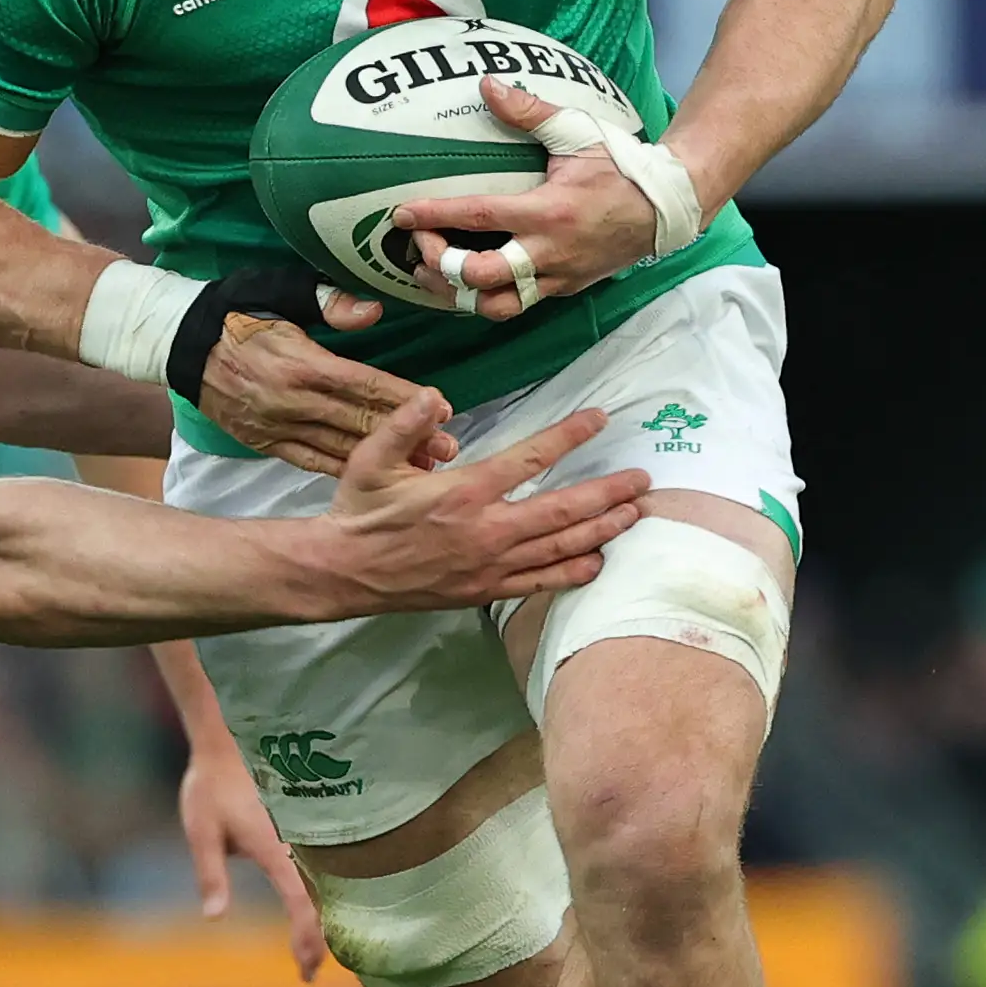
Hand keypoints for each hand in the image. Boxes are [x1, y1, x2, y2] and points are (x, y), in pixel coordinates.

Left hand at [178, 737, 323, 978]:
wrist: (226, 743)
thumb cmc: (210, 787)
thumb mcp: (201, 831)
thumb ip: (210, 874)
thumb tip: (214, 917)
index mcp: (274, 847)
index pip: (299, 901)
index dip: (306, 938)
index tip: (305, 970)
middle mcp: (295, 843)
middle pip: (318, 900)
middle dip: (317, 941)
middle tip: (309, 977)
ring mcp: (300, 835)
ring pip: (321, 886)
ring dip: (318, 922)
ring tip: (312, 956)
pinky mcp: (297, 830)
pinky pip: (314, 870)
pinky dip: (315, 898)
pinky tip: (311, 915)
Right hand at [197, 311, 455, 474]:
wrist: (179, 344)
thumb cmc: (235, 309)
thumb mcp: (279, 289)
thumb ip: (328, 301)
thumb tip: (371, 311)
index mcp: (301, 363)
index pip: (365, 385)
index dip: (405, 400)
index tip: (442, 409)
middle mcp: (291, 402)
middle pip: (360, 424)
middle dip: (408, 439)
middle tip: (449, 449)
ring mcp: (276, 427)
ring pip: (340, 449)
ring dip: (384, 463)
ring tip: (423, 472)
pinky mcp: (263, 443)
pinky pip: (311, 461)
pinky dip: (344, 470)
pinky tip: (373, 480)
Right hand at [310, 393, 645, 616]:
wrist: (343, 572)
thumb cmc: (360, 511)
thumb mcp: (369, 458)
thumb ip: (404, 424)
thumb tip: (434, 396)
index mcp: (463, 492)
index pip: (530, 459)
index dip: (570, 436)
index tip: (600, 419)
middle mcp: (486, 530)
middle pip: (562, 509)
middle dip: (608, 493)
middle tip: (643, 480)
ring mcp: (489, 565)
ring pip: (560, 547)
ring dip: (602, 530)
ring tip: (635, 515)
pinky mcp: (485, 590)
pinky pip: (539, 583)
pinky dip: (572, 573)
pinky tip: (598, 563)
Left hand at [391, 74, 680, 322]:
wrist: (664, 206)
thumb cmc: (620, 166)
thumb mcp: (577, 131)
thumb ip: (529, 111)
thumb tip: (487, 85)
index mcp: (549, 211)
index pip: (478, 218)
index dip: (435, 217)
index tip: (401, 215)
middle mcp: (549, 252)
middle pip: (481, 277)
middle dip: (442, 266)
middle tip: (421, 246)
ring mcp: (557, 277)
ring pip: (497, 307)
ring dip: (459, 296)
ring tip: (433, 274)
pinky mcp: (563, 290)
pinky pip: (516, 305)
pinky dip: (485, 299)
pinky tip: (465, 283)